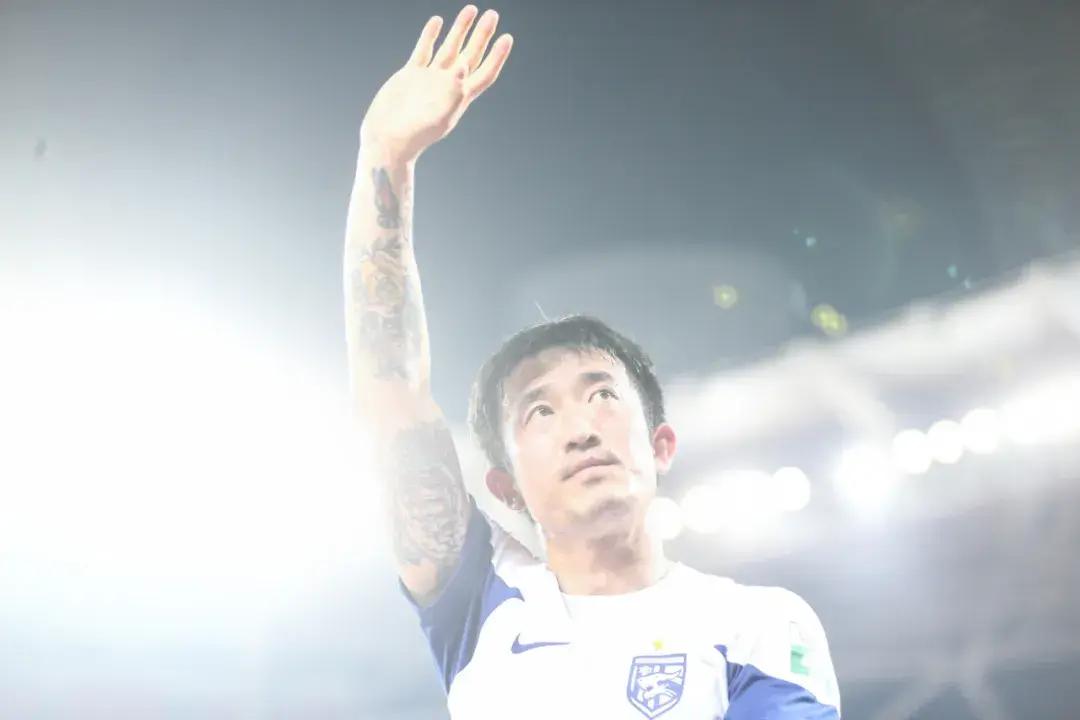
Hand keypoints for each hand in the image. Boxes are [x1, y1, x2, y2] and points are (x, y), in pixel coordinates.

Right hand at [359, 5, 512, 162]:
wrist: (387, 140)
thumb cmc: (414, 136)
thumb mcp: (438, 117)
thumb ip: (453, 92)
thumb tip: (464, 67)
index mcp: (459, 97)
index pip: (485, 72)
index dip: (497, 56)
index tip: (507, 38)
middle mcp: (447, 85)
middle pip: (470, 55)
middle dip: (482, 36)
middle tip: (492, 15)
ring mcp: (429, 79)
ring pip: (449, 48)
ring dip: (460, 29)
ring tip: (470, 9)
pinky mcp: (411, 75)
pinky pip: (424, 50)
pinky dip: (430, 35)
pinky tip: (437, 21)